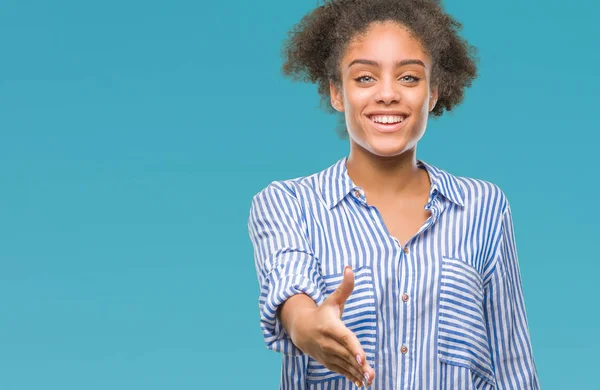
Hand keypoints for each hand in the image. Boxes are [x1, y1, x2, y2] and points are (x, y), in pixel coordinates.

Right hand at [290, 266, 374, 386]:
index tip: (362, 357)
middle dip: (359, 365)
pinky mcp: (327, 361)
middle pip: (346, 355)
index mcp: (330, 326)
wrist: (300, 328)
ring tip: (370, 380)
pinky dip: (350, 377)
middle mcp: (327, 342)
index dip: (353, 347)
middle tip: (372, 375)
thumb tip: (350, 268)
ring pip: (344, 365)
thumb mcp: (333, 300)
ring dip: (357, 373)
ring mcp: (326, 354)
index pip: (344, 337)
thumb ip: (344, 287)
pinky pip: (340, 371)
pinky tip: (361, 383)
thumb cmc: (322, 312)